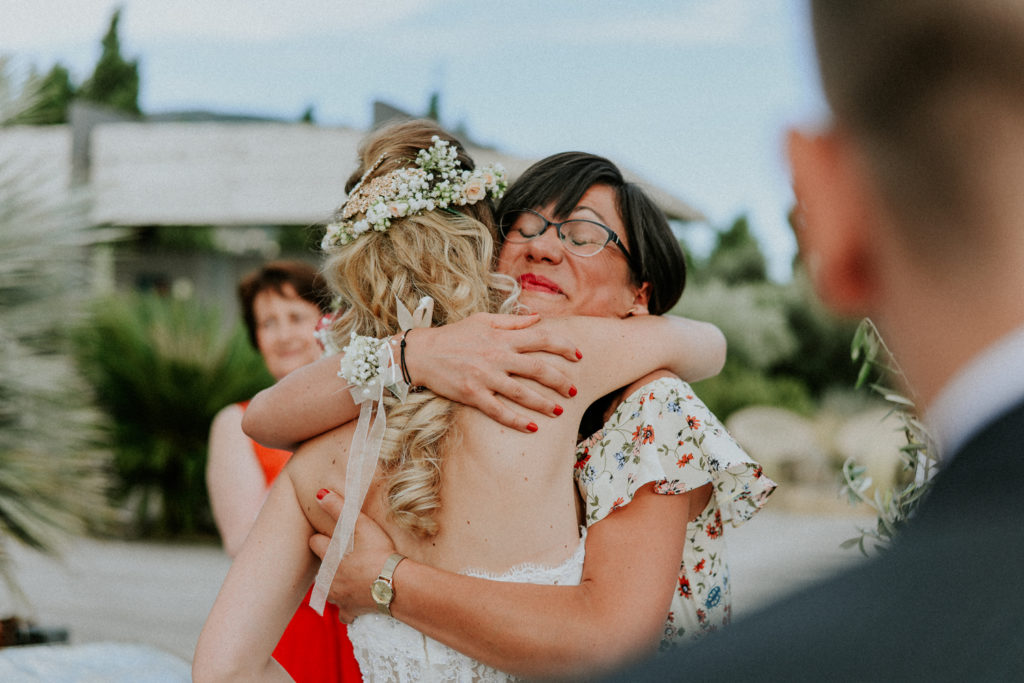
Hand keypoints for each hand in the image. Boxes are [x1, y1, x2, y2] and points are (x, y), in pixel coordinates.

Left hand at [309, 489, 396, 622]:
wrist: (394, 584)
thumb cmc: (378, 552)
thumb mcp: (360, 525)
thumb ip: (338, 508)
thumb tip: (319, 493)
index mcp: (327, 557)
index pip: (315, 542)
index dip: (325, 537)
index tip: (336, 536)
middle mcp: (327, 579)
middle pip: (322, 566)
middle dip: (330, 560)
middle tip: (347, 554)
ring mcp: (338, 597)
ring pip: (329, 588)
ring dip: (337, 582)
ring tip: (353, 574)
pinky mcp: (350, 611)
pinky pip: (343, 611)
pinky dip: (347, 606)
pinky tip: (355, 598)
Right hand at [404, 313, 580, 431]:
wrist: (422, 353)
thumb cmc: (454, 335)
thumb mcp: (482, 320)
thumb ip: (512, 321)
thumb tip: (537, 318)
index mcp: (502, 336)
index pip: (541, 338)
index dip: (563, 346)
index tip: (578, 355)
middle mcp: (497, 356)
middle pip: (538, 368)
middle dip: (560, 380)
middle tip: (574, 390)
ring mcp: (485, 376)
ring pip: (522, 392)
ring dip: (544, 403)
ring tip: (560, 411)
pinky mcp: (472, 394)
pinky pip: (499, 411)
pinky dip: (517, 421)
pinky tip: (532, 428)